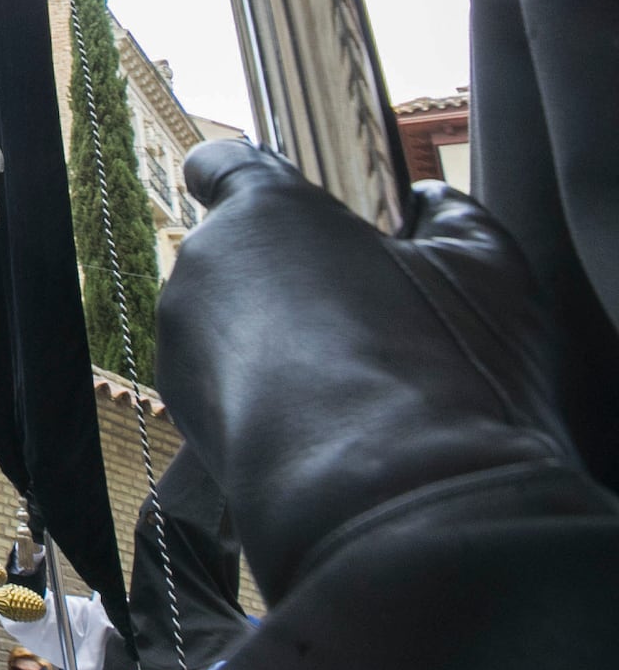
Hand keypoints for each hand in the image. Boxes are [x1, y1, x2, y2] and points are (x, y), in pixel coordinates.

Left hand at [161, 140, 587, 601]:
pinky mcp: (183, 415)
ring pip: (229, 324)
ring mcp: (182, 344)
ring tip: (353, 389)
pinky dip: (262, 399)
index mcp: (265, 211)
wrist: (388, 502)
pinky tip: (324, 431)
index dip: (243, 179)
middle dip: (288, 278)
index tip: (264, 198)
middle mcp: (203, 267)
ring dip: (274, 343)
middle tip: (364, 320)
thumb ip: (452, 215)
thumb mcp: (486, 266)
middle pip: (240, 255)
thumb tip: (431, 202)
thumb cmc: (440, 369)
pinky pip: (225, 387)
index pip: (227, 167)